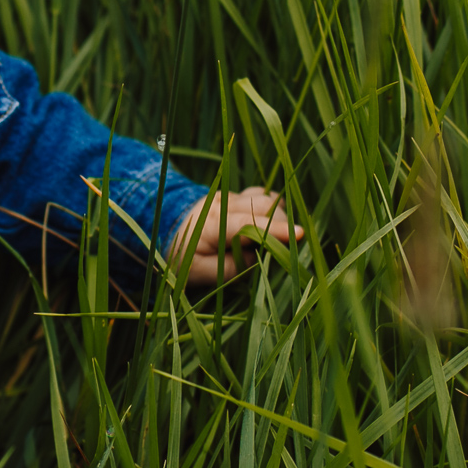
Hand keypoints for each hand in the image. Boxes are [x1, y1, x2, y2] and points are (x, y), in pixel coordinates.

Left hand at [173, 187, 303, 283]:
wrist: (166, 229)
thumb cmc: (182, 255)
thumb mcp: (199, 271)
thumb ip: (231, 267)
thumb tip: (258, 257)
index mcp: (212, 222)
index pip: (249, 223)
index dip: (276, 230)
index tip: (301, 234)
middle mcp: (223, 203)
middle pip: (264, 206)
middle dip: (282, 225)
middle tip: (287, 248)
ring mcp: (230, 197)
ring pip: (266, 198)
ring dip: (278, 216)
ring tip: (278, 237)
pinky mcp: (236, 196)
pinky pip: (261, 198)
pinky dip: (271, 210)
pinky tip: (269, 226)